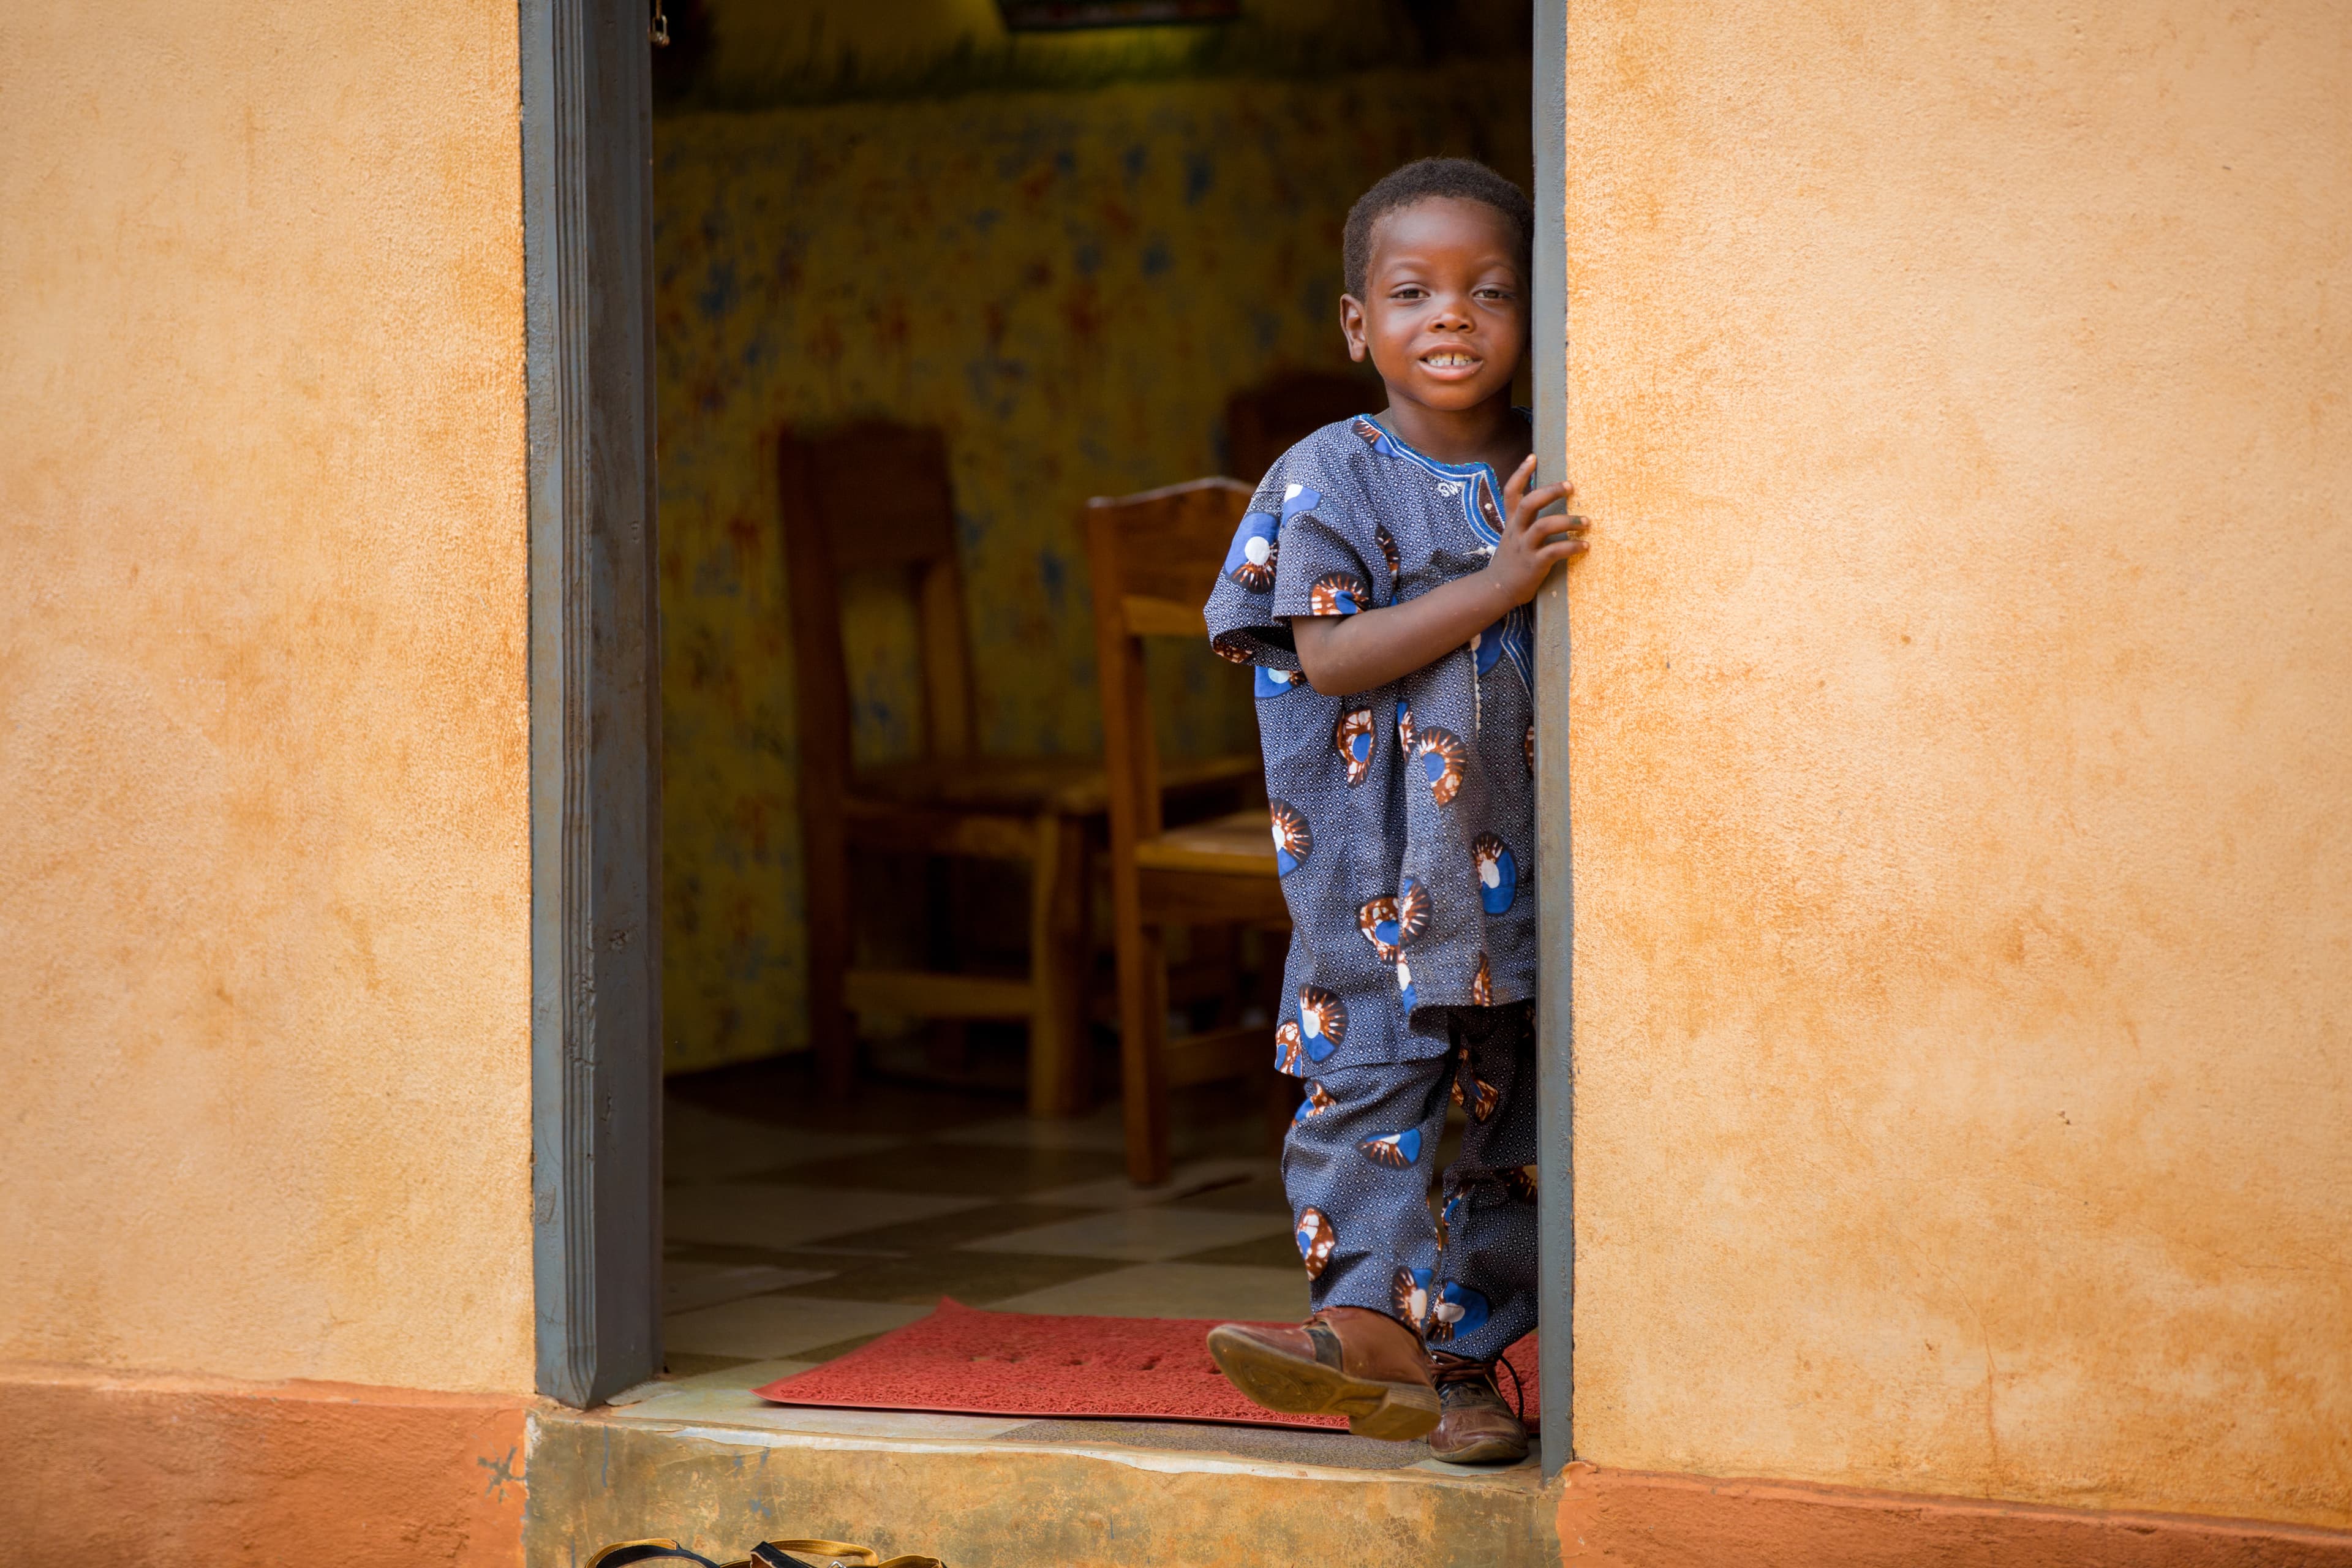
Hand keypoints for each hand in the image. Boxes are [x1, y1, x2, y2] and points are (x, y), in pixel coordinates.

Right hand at [1483, 456, 1586, 605]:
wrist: (1497, 590)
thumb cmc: (1512, 561)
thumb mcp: (1513, 537)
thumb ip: (1525, 521)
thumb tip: (1547, 504)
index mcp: (1512, 522)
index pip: (1511, 492)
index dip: (1521, 473)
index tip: (1533, 457)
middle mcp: (1516, 531)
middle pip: (1529, 503)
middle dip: (1551, 492)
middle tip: (1570, 487)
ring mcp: (1524, 548)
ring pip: (1544, 526)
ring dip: (1568, 521)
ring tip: (1587, 522)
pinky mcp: (1534, 564)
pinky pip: (1554, 551)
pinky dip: (1572, 547)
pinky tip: (1585, 546)